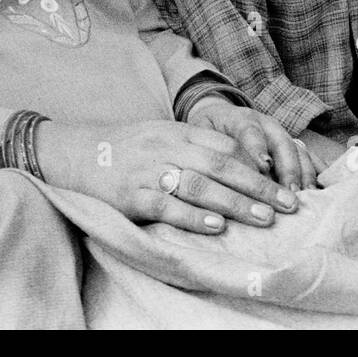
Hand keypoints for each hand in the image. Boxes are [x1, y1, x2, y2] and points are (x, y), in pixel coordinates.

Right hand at [36, 119, 299, 235]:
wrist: (70, 153)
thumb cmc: (122, 149)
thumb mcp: (159, 136)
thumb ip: (193, 147)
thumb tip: (240, 164)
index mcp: (175, 131)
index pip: (225, 144)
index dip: (256, 164)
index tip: (281, 183)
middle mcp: (165, 148)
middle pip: (220, 165)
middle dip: (258, 186)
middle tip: (287, 205)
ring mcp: (147, 171)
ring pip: (199, 185)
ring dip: (235, 202)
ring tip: (262, 218)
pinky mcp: (131, 196)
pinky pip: (167, 206)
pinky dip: (193, 216)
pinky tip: (216, 225)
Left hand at [185, 96, 318, 191]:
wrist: (219, 118)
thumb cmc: (207, 133)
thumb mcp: (200, 135)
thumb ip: (207, 152)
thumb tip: (212, 180)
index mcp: (238, 118)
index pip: (249, 130)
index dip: (257, 148)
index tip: (263, 167)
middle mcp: (265, 124)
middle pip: (281, 142)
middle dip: (288, 169)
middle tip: (290, 194)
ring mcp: (282, 134)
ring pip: (298, 150)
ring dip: (304, 175)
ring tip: (306, 198)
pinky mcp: (293, 145)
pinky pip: (310, 156)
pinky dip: (318, 173)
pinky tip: (324, 192)